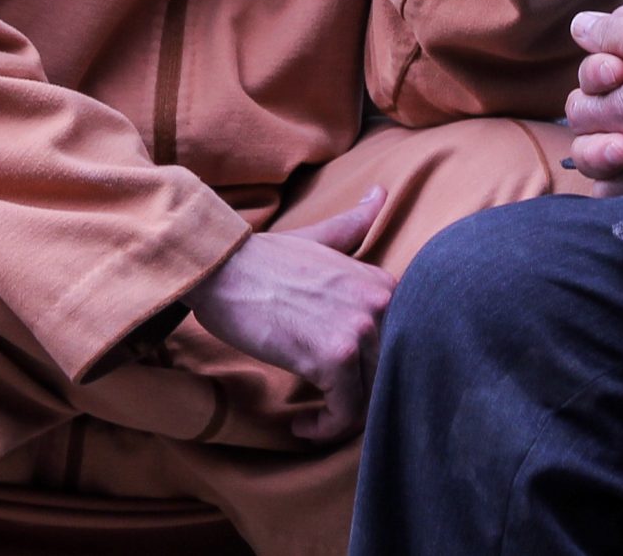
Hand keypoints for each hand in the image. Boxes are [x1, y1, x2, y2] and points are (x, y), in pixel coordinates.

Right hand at [185, 187, 395, 442]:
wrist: (222, 267)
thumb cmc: (264, 259)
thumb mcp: (319, 238)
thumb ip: (354, 225)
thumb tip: (381, 193)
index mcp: (380, 282)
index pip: (400, 346)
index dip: (375, 372)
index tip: (347, 383)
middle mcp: (380, 304)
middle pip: (389, 375)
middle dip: (362, 399)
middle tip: (330, 408)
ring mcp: (359, 329)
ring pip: (371, 398)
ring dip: (341, 419)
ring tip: (313, 419)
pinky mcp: (333, 356)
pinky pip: (345, 412)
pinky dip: (325, 428)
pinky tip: (302, 425)